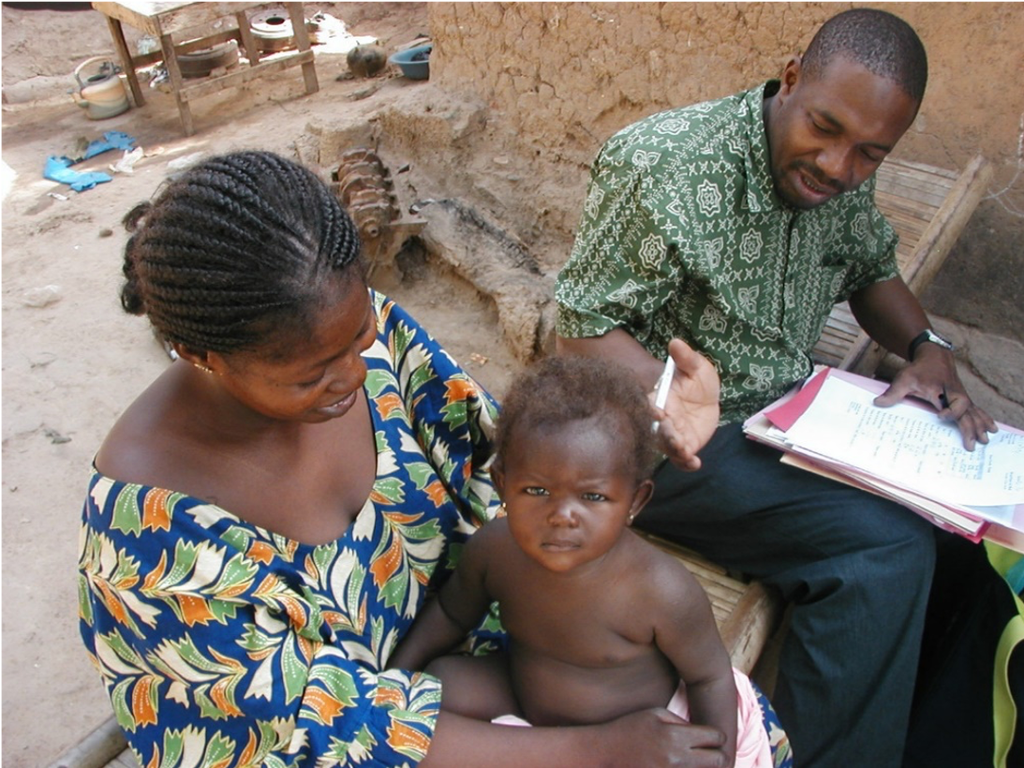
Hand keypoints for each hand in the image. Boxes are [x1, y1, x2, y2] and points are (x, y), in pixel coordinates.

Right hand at [595, 709, 728, 766]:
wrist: (604, 752)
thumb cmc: (630, 728)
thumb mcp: (655, 714)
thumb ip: (681, 722)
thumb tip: (701, 733)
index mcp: (676, 735)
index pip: (716, 737)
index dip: (716, 736)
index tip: (710, 736)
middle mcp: (677, 758)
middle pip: (719, 761)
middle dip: (717, 755)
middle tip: (707, 751)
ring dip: (703, 766)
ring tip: (693, 759)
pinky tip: (678, 764)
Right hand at [651, 339, 720, 470]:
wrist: (708, 397)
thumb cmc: (696, 380)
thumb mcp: (696, 366)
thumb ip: (685, 357)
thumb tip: (675, 342)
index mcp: (660, 400)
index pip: (650, 406)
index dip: (651, 410)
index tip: (658, 412)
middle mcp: (663, 420)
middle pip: (658, 431)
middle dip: (665, 435)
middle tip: (674, 437)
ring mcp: (673, 435)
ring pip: (669, 447)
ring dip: (675, 450)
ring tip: (685, 451)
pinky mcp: (686, 446)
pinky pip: (682, 459)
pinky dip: (687, 463)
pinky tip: (695, 463)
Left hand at [874, 344, 996, 449]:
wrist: (933, 355)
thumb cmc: (918, 368)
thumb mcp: (904, 378)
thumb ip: (893, 392)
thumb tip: (877, 403)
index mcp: (941, 390)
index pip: (953, 402)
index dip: (950, 410)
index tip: (941, 417)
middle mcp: (954, 394)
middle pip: (967, 412)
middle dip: (970, 428)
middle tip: (972, 444)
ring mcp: (961, 396)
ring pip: (974, 411)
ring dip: (981, 425)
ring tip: (986, 440)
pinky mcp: (963, 397)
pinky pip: (976, 409)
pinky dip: (984, 418)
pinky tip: (992, 427)